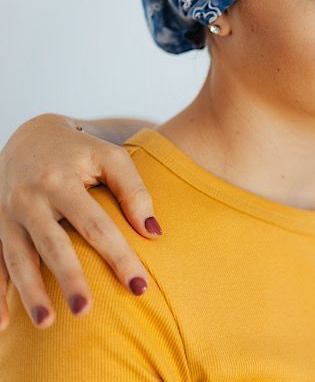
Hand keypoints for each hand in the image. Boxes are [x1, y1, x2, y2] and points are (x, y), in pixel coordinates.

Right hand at [0, 114, 157, 328]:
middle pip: (52, 246)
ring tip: (47, 324)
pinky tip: (3, 324)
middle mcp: (28, 199)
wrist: (30, 136)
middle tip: (87, 312)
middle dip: (68, 280)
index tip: (140, 286)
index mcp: (60, 181)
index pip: (96, 226)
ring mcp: (6, 215)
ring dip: (30, 294)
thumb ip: (135, 192)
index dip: (119, 256)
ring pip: (17, 260)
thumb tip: (155, 233)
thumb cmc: (81, 151)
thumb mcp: (111, 158)